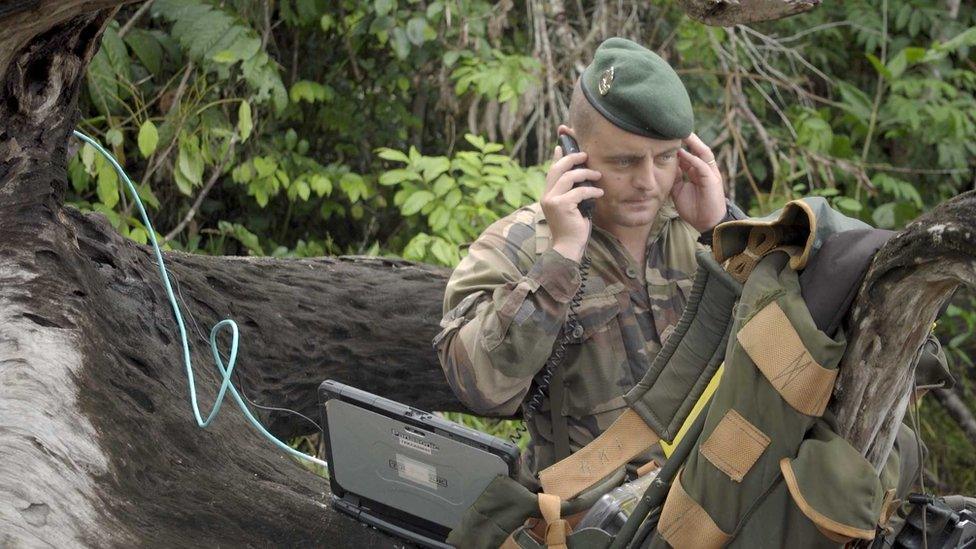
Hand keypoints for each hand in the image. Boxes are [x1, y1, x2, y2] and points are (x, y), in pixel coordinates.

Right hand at [542, 144, 603, 261]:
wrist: (567, 247)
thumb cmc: (572, 228)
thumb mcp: (572, 207)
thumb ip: (572, 192)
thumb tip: (582, 177)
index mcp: (548, 195)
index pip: (551, 171)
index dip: (557, 156)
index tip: (561, 145)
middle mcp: (547, 196)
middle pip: (558, 168)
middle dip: (572, 158)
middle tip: (585, 155)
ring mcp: (552, 200)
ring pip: (569, 177)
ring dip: (586, 173)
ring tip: (597, 175)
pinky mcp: (561, 206)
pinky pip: (579, 191)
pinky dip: (591, 190)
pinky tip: (600, 192)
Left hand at [672, 133, 726, 232]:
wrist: (706, 224)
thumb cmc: (694, 209)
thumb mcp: (678, 190)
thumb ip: (674, 178)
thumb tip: (665, 166)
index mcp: (698, 172)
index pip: (690, 154)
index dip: (680, 145)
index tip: (668, 137)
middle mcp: (705, 170)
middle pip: (698, 149)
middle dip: (689, 139)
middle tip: (676, 128)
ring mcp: (710, 174)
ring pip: (703, 153)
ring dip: (693, 143)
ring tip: (682, 134)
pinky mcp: (712, 180)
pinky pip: (702, 166)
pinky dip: (693, 159)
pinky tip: (683, 152)